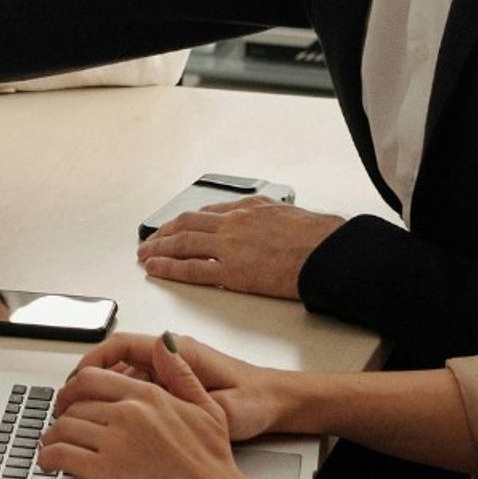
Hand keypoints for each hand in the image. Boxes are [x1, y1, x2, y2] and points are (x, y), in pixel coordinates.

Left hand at [37, 341, 257, 478]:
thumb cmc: (215, 467)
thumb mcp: (208, 410)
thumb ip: (181, 375)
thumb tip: (163, 343)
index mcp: (149, 396)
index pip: (91, 378)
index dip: (72, 390)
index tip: (69, 401)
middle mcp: (129, 413)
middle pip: (74, 404)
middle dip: (61, 416)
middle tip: (59, 427)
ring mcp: (116, 442)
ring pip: (63, 428)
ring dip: (52, 438)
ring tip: (52, 447)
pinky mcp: (107, 473)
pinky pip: (62, 456)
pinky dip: (48, 459)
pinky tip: (50, 465)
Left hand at [136, 196, 344, 298]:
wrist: (332, 253)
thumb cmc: (322, 237)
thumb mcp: (289, 214)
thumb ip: (268, 216)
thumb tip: (266, 222)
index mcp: (250, 207)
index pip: (206, 213)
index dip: (185, 221)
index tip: (174, 227)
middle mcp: (235, 222)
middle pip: (187, 224)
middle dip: (164, 233)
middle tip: (150, 241)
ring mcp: (231, 246)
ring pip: (183, 243)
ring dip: (159, 249)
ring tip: (145, 255)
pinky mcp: (233, 271)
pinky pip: (193, 268)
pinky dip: (170, 268)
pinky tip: (156, 269)